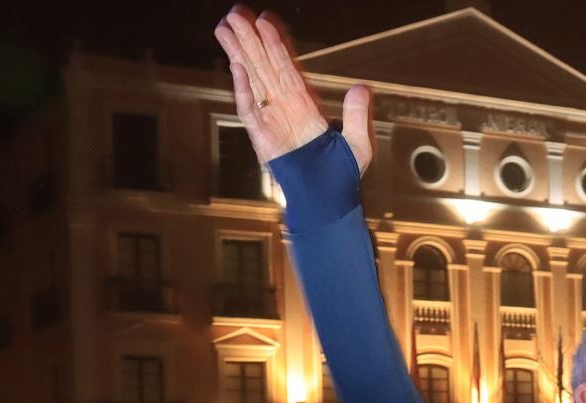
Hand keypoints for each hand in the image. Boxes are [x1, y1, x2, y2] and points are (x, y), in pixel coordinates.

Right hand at [215, 7, 372, 174]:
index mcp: (305, 103)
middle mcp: (285, 105)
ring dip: (239, 53)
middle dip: (250, 38)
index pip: (287, 65)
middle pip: (264, 64)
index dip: (276, 42)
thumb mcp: (358, 143)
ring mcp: (271, 117)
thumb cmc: (341, 175)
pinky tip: (236, 65)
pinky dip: (242, 87)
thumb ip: (358, 115)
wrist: (327, 200)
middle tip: (235, 12)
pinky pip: (249, 106)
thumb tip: (361, 88)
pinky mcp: (261, 134)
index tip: (265, 19)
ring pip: (252, 78)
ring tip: (224, 28)